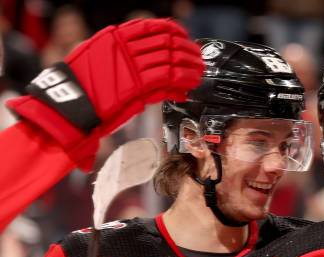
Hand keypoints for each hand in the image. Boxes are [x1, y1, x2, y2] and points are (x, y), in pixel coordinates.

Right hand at [7, 18, 203, 168]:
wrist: (70, 106)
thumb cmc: (82, 87)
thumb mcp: (100, 59)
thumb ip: (125, 55)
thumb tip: (148, 59)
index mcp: (116, 36)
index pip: (153, 26)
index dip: (174, 32)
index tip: (184, 38)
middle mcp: (125, 47)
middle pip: (167, 43)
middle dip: (187, 51)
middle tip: (197, 58)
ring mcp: (132, 66)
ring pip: (171, 61)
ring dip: (189, 68)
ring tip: (198, 73)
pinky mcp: (138, 86)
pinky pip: (168, 80)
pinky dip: (182, 83)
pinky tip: (188, 87)